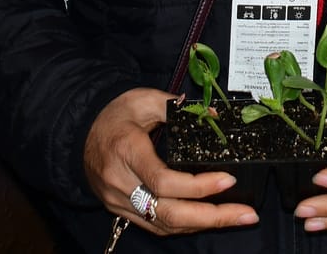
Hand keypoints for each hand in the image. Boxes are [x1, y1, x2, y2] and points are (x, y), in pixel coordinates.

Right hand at [84, 88, 256, 233]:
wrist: (80, 133)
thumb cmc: (114, 115)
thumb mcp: (142, 99)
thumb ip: (176, 108)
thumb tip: (213, 116)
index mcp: (127, 152)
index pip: (163, 181)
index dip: (198, 186)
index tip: (228, 179)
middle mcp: (122, 184)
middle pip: (168, 213)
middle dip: (212, 217)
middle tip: (247, 214)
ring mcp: (121, 202)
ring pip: (165, 225)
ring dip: (204, 225)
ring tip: (238, 217)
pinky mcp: (123, 211)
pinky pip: (157, 226)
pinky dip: (186, 226)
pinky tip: (210, 220)